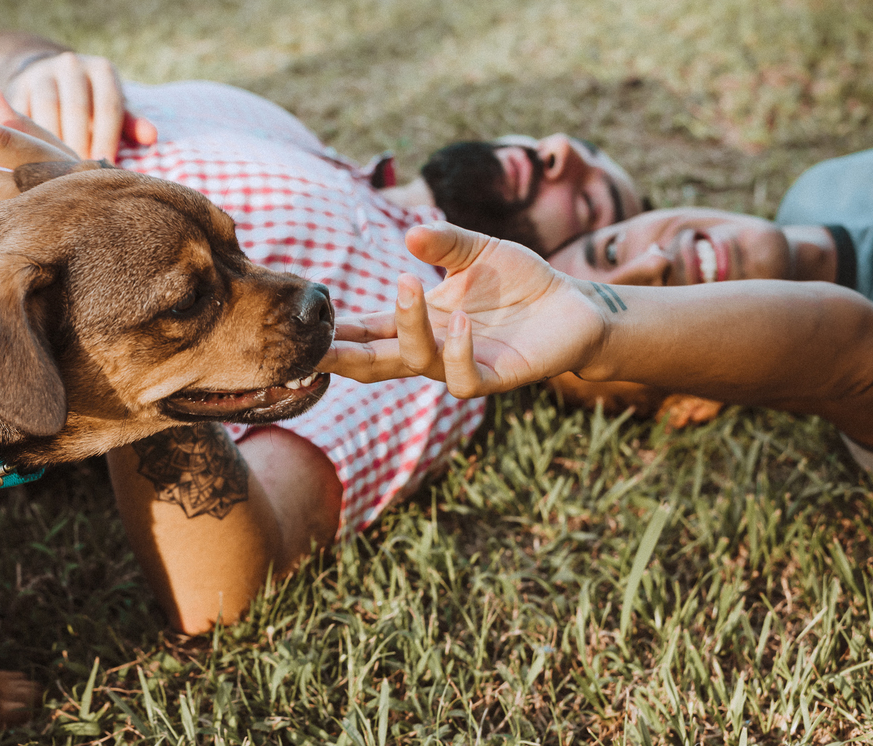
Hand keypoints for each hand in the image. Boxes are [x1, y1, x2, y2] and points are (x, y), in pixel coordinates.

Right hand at [4, 51, 156, 160]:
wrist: (48, 77)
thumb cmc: (92, 104)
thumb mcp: (112, 108)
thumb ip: (131, 123)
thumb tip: (151, 136)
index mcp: (102, 70)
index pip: (108, 106)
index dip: (107, 138)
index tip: (105, 167)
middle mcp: (72, 65)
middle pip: (77, 108)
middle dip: (80, 144)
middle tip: (80, 176)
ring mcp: (42, 73)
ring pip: (48, 108)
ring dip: (52, 143)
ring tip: (58, 172)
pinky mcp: (17, 85)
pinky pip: (21, 112)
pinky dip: (27, 137)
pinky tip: (33, 161)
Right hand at [318, 222, 605, 397]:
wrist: (574, 305)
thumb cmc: (521, 281)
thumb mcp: (477, 251)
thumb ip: (444, 242)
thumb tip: (410, 234)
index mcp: (420, 321)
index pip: (366, 330)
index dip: (336, 331)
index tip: (305, 323)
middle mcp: (431, 347)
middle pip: (373, 363)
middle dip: (342, 357)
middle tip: (314, 347)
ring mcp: (459, 365)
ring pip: (415, 362)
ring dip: (406, 328)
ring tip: (408, 286)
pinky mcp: (494, 377)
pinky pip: (462, 376)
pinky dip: (456, 349)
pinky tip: (461, 320)